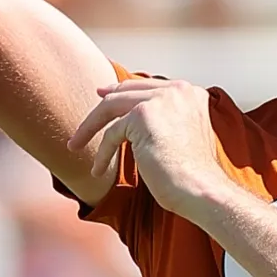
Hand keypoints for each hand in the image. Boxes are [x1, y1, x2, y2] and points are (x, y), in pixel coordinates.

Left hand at [67, 78, 235, 223]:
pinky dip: (102, 153)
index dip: (124, 91)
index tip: (105, 96)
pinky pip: (112, 133)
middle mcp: (177, 90)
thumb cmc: (195, 176)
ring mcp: (160, 100)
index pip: (149, 86)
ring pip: (112, 106)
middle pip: (128, 91)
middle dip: (102, 105)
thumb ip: (166, 120)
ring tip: (74, 145)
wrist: (201, 189)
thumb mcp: (185, 136)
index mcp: (190, 93)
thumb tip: (134, 118)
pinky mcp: (143, 115)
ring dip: (89, 127)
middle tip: (84, 120)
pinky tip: (97, 170)